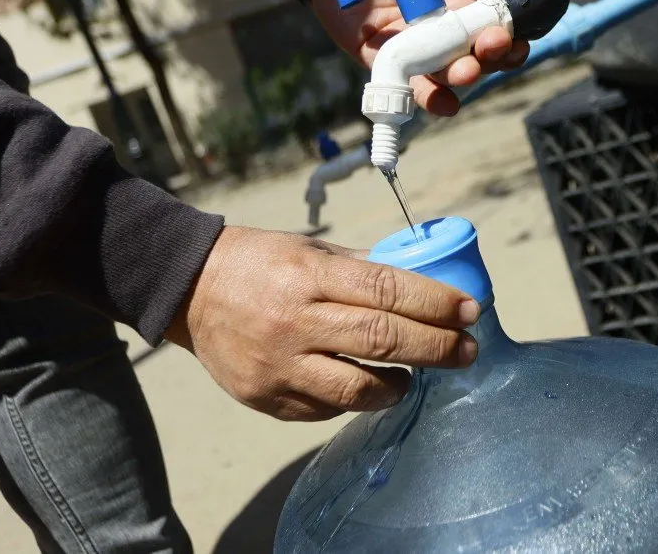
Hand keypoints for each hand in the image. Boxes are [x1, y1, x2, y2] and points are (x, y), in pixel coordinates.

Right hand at [164, 226, 479, 420]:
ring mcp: (278, 366)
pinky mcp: (266, 398)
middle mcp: (293, 322)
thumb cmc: (259, 263)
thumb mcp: (310, 250)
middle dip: (436, 348)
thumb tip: (425, 283)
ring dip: (398, 384)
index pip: (386, 290)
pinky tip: (367, 385)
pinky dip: (354, 399)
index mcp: (308, 275)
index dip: (436, 302)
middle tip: (468, 350)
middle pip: (381, 341)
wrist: (188, 289)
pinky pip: (325, 409)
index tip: (470, 311)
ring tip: (415, 375)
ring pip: (357, 389)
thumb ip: (362, 269)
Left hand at [311, 0, 533, 115]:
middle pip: (480, 56)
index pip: (499, 28)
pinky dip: (429, 99)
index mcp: (467, 4)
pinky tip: (446, 104)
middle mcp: (447, 33)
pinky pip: (410, 87)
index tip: (517, 34)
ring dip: (462, 77)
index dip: (513, 36)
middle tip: (492, 45)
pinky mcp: (386, 61)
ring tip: (466, 70)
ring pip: (448, 75)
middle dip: (491, 56)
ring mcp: (419, 50)